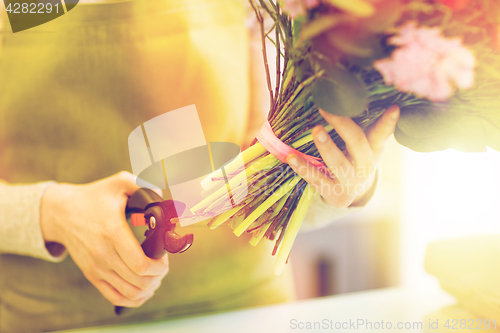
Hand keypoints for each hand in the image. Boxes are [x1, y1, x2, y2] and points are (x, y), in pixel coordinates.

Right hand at [40, 172, 167, 306]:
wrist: (61, 213)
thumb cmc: (95, 197)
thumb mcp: (119, 182)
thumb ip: (144, 185)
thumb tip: (162, 196)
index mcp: (113, 233)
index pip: (141, 264)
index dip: (159, 266)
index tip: (164, 257)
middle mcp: (103, 254)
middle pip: (139, 281)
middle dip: (158, 275)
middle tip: (162, 264)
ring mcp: (97, 268)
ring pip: (130, 293)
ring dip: (149, 287)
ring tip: (155, 275)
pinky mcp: (92, 275)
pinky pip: (116, 297)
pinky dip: (134, 298)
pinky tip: (144, 288)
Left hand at [287, 105, 399, 207]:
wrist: (346, 193)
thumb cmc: (352, 160)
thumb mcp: (362, 146)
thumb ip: (362, 125)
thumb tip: (347, 92)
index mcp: (374, 150)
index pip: (381, 134)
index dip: (388, 122)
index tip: (394, 108)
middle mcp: (365, 166)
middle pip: (357, 143)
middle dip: (343, 125)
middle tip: (326, 109)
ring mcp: (349, 182)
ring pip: (338, 163)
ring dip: (326, 146)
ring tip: (315, 130)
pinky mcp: (333, 194)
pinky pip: (316, 179)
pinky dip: (303, 167)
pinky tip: (291, 157)